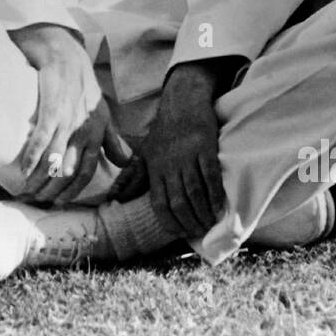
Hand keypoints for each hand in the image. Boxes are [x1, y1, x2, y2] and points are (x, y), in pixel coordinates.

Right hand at [9, 24, 131, 203]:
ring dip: (40, 178)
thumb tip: (126, 162)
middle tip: (36, 200)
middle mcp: (84, 130)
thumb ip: (112, 140)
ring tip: (26, 191)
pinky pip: (43, 137)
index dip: (70, 191)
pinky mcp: (53, 107)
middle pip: (67, 170)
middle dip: (51, 189)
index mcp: (96, 134)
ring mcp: (68, 119)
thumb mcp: (103, 113)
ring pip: (55, 159)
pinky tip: (23, 170)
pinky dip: (33, 155)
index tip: (56, 202)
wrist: (66, 53)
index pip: (84, 172)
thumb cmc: (84, 84)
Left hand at [132, 61, 226, 236]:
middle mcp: (169, 164)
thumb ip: (135, 178)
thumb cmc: (164, 131)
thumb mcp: (145, 153)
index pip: (159, 203)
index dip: (170, 222)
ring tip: (209, 224)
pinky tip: (218, 207)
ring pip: (195, 191)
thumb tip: (117, 199)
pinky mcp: (205, 147)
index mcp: (154, 168)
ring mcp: (188, 155)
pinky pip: (210, 175)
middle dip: (189, 221)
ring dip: (203, 212)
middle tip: (199, 233)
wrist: (182, 102)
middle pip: (178, 201)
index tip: (180, 234)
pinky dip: (215, 194)